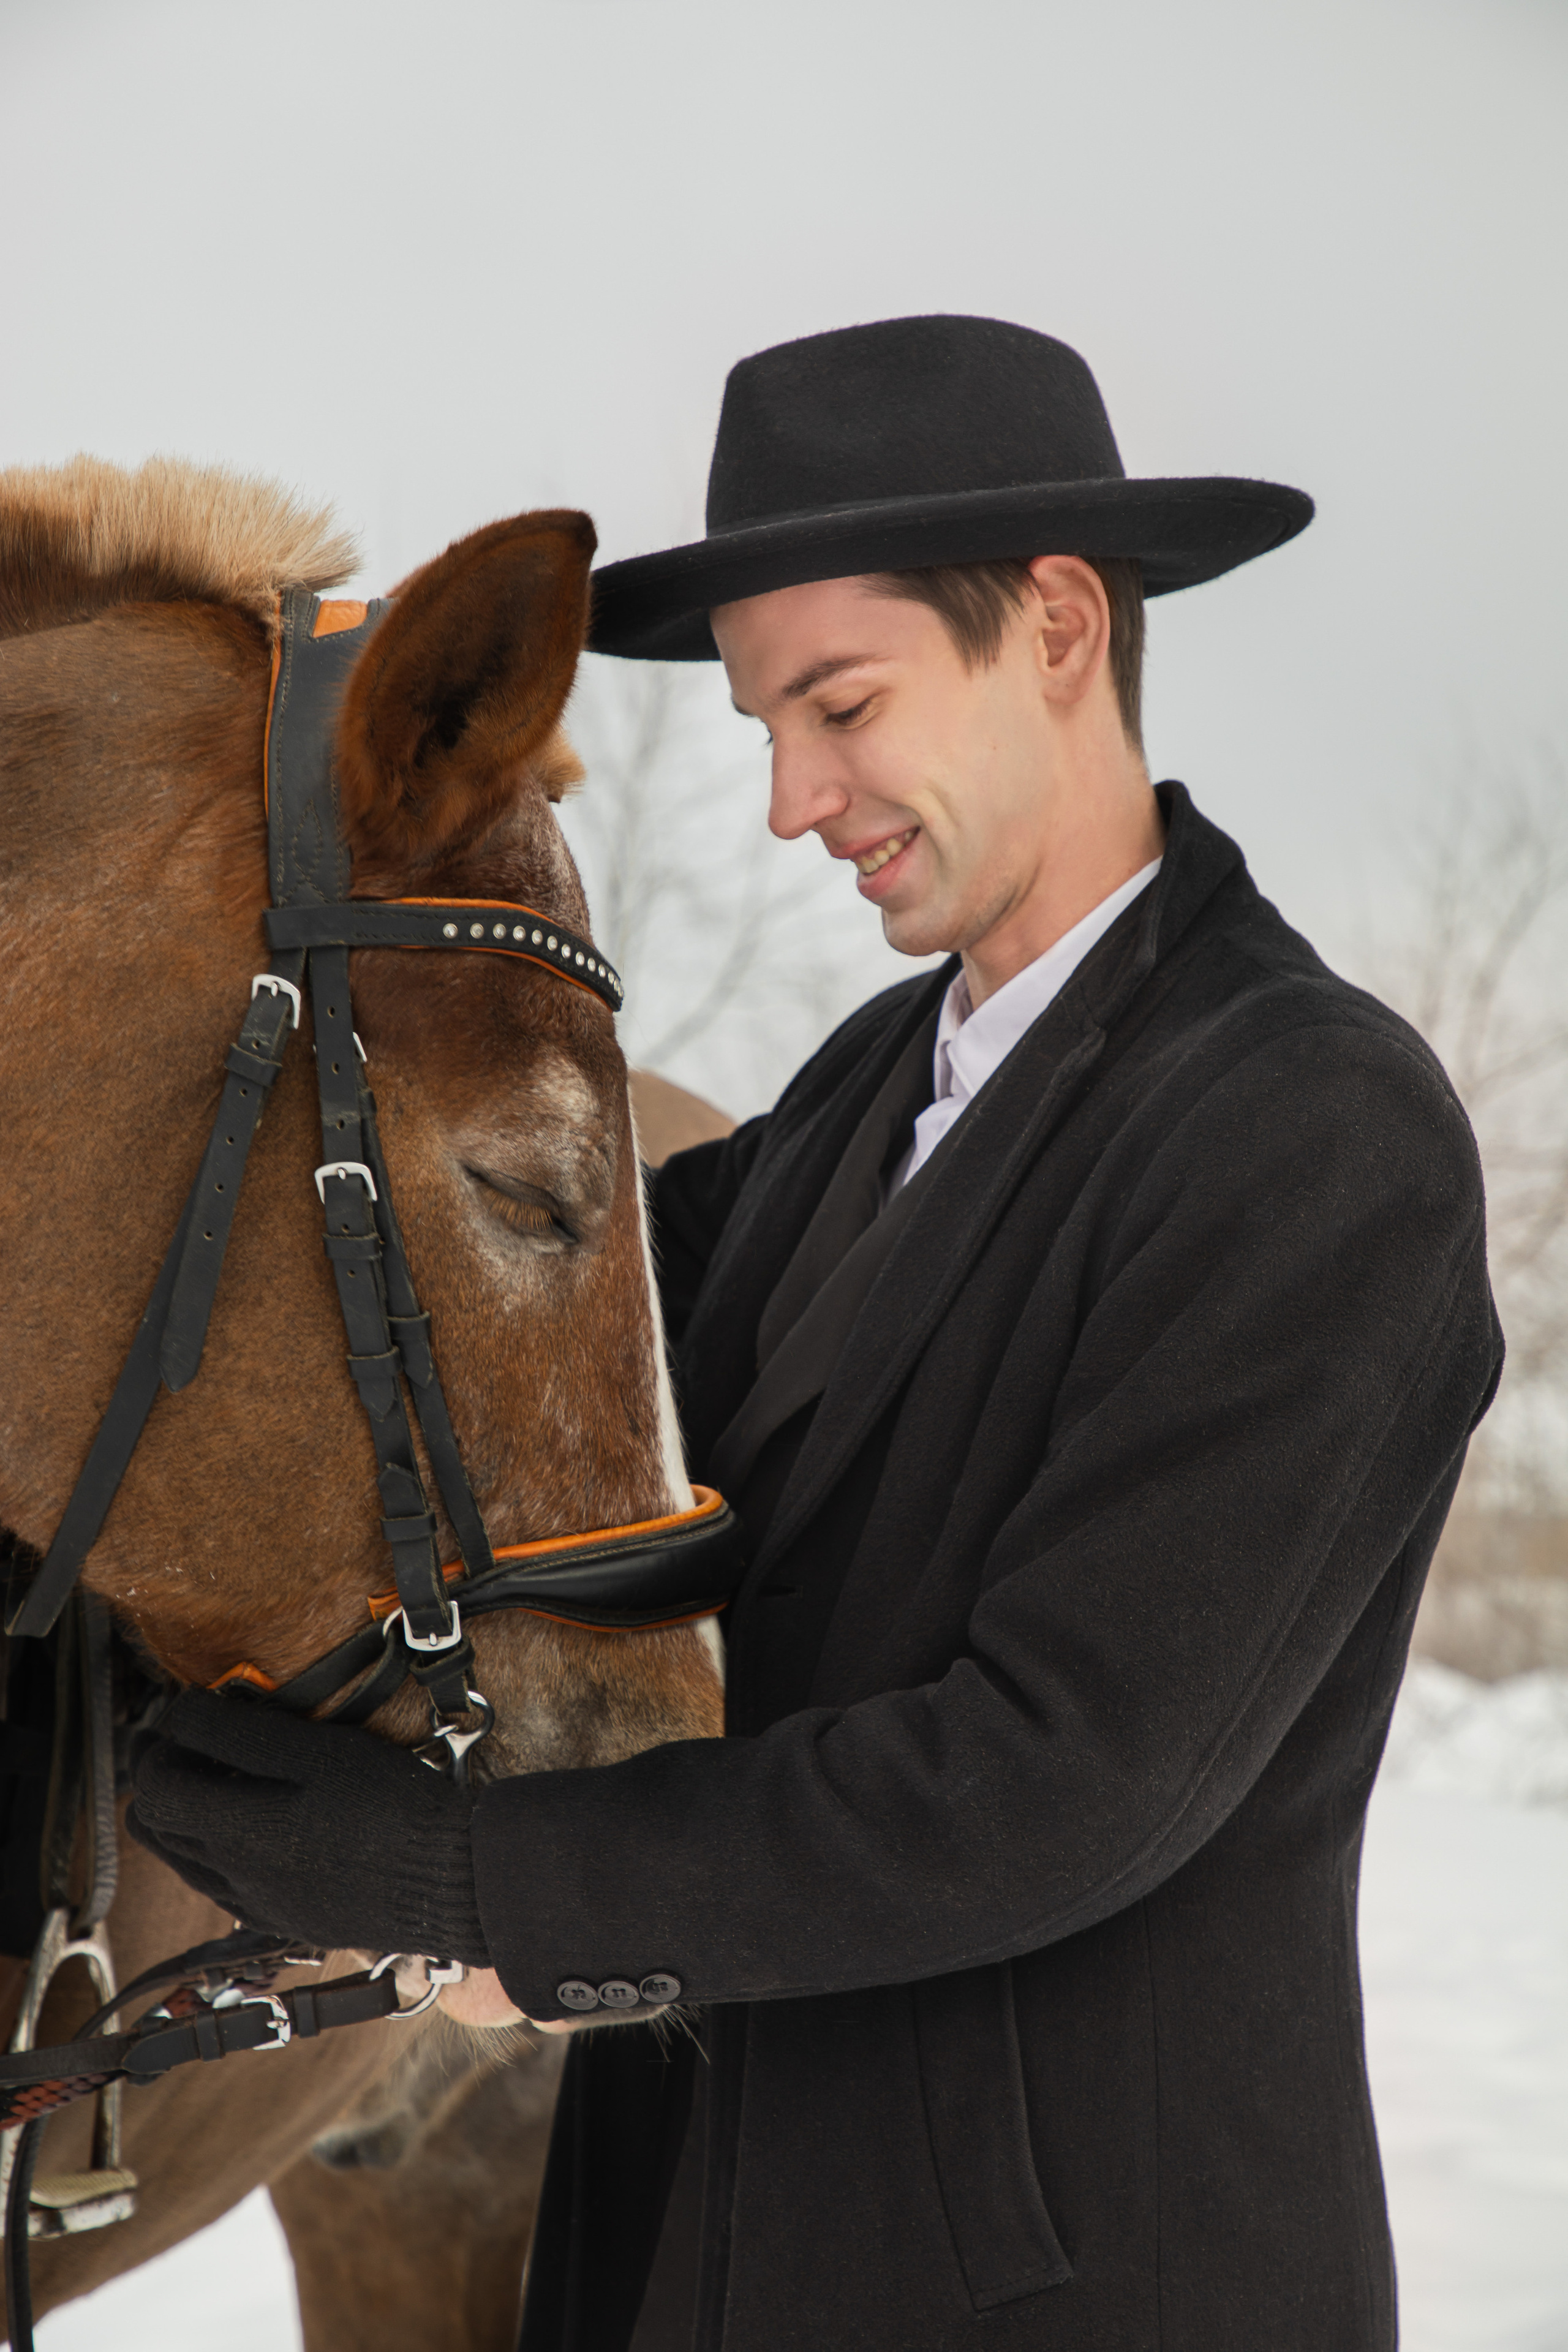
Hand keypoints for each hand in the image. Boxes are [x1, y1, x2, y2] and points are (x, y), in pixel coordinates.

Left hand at [129, 1689, 488, 1966]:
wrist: (456, 1882)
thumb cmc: (396, 1808)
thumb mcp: (320, 1751)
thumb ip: (243, 1734)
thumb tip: (184, 1715)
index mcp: (241, 1832)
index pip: (156, 1786)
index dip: (160, 1741)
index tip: (182, 1711)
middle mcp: (238, 1876)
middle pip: (158, 1827)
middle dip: (157, 1777)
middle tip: (176, 1741)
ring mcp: (262, 1904)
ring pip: (185, 1862)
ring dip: (180, 1817)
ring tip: (203, 1779)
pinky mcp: (289, 1921)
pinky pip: (223, 1890)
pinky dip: (213, 1854)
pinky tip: (245, 1829)